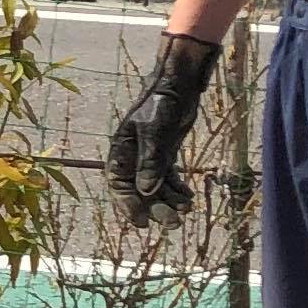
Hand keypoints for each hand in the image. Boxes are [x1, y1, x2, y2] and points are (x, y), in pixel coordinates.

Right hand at [104, 33, 222, 224]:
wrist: (178, 84)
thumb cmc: (160, 102)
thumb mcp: (154, 131)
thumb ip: (151, 161)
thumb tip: (147, 191)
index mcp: (121, 151)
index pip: (118, 185)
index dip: (128, 205)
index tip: (142, 222)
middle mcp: (132, 158)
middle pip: (140, 191)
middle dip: (155, 208)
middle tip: (173, 223)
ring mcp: (149, 157)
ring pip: (156, 188)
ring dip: (169, 202)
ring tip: (186, 210)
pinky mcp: (164, 155)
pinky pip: (168, 179)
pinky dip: (177, 191)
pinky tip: (189, 199)